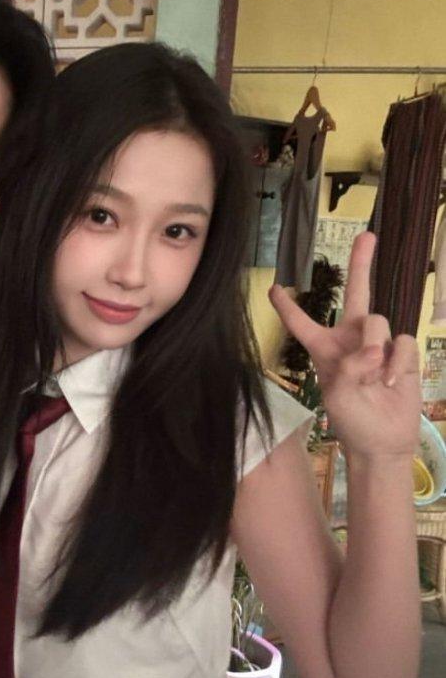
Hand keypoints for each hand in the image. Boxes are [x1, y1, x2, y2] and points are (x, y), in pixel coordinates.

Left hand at [269, 232, 420, 458]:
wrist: (383, 442)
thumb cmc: (352, 422)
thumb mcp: (336, 396)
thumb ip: (349, 368)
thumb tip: (373, 350)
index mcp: (323, 349)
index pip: (302, 323)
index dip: (288, 307)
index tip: (274, 288)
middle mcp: (350, 340)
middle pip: (356, 293)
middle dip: (362, 263)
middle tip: (367, 235)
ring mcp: (378, 344)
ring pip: (378, 321)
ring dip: (374, 347)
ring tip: (374, 379)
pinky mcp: (402, 353)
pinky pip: (403, 341)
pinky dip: (397, 361)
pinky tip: (391, 382)